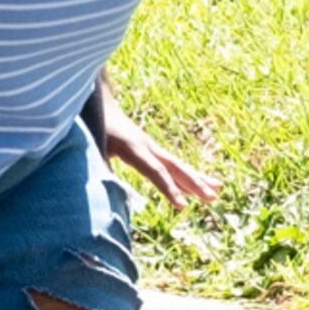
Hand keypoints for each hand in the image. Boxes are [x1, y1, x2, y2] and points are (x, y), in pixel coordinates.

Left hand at [90, 76, 217, 206]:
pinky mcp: (151, 149)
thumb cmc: (92, 128)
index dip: (170, 188)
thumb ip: (98, 170)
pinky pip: (172, 164)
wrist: (98, 103)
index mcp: (132, 148)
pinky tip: (199, 184)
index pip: (155, 172)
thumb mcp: (91, 149)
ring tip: (217, 190)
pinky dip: (187, 174)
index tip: (183, 206)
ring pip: (178, 165)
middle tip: (213, 198)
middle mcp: (146, 146)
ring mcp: (151, 146)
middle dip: (194, 183)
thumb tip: (102, 194)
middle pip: (174, 167)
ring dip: (197, 179)